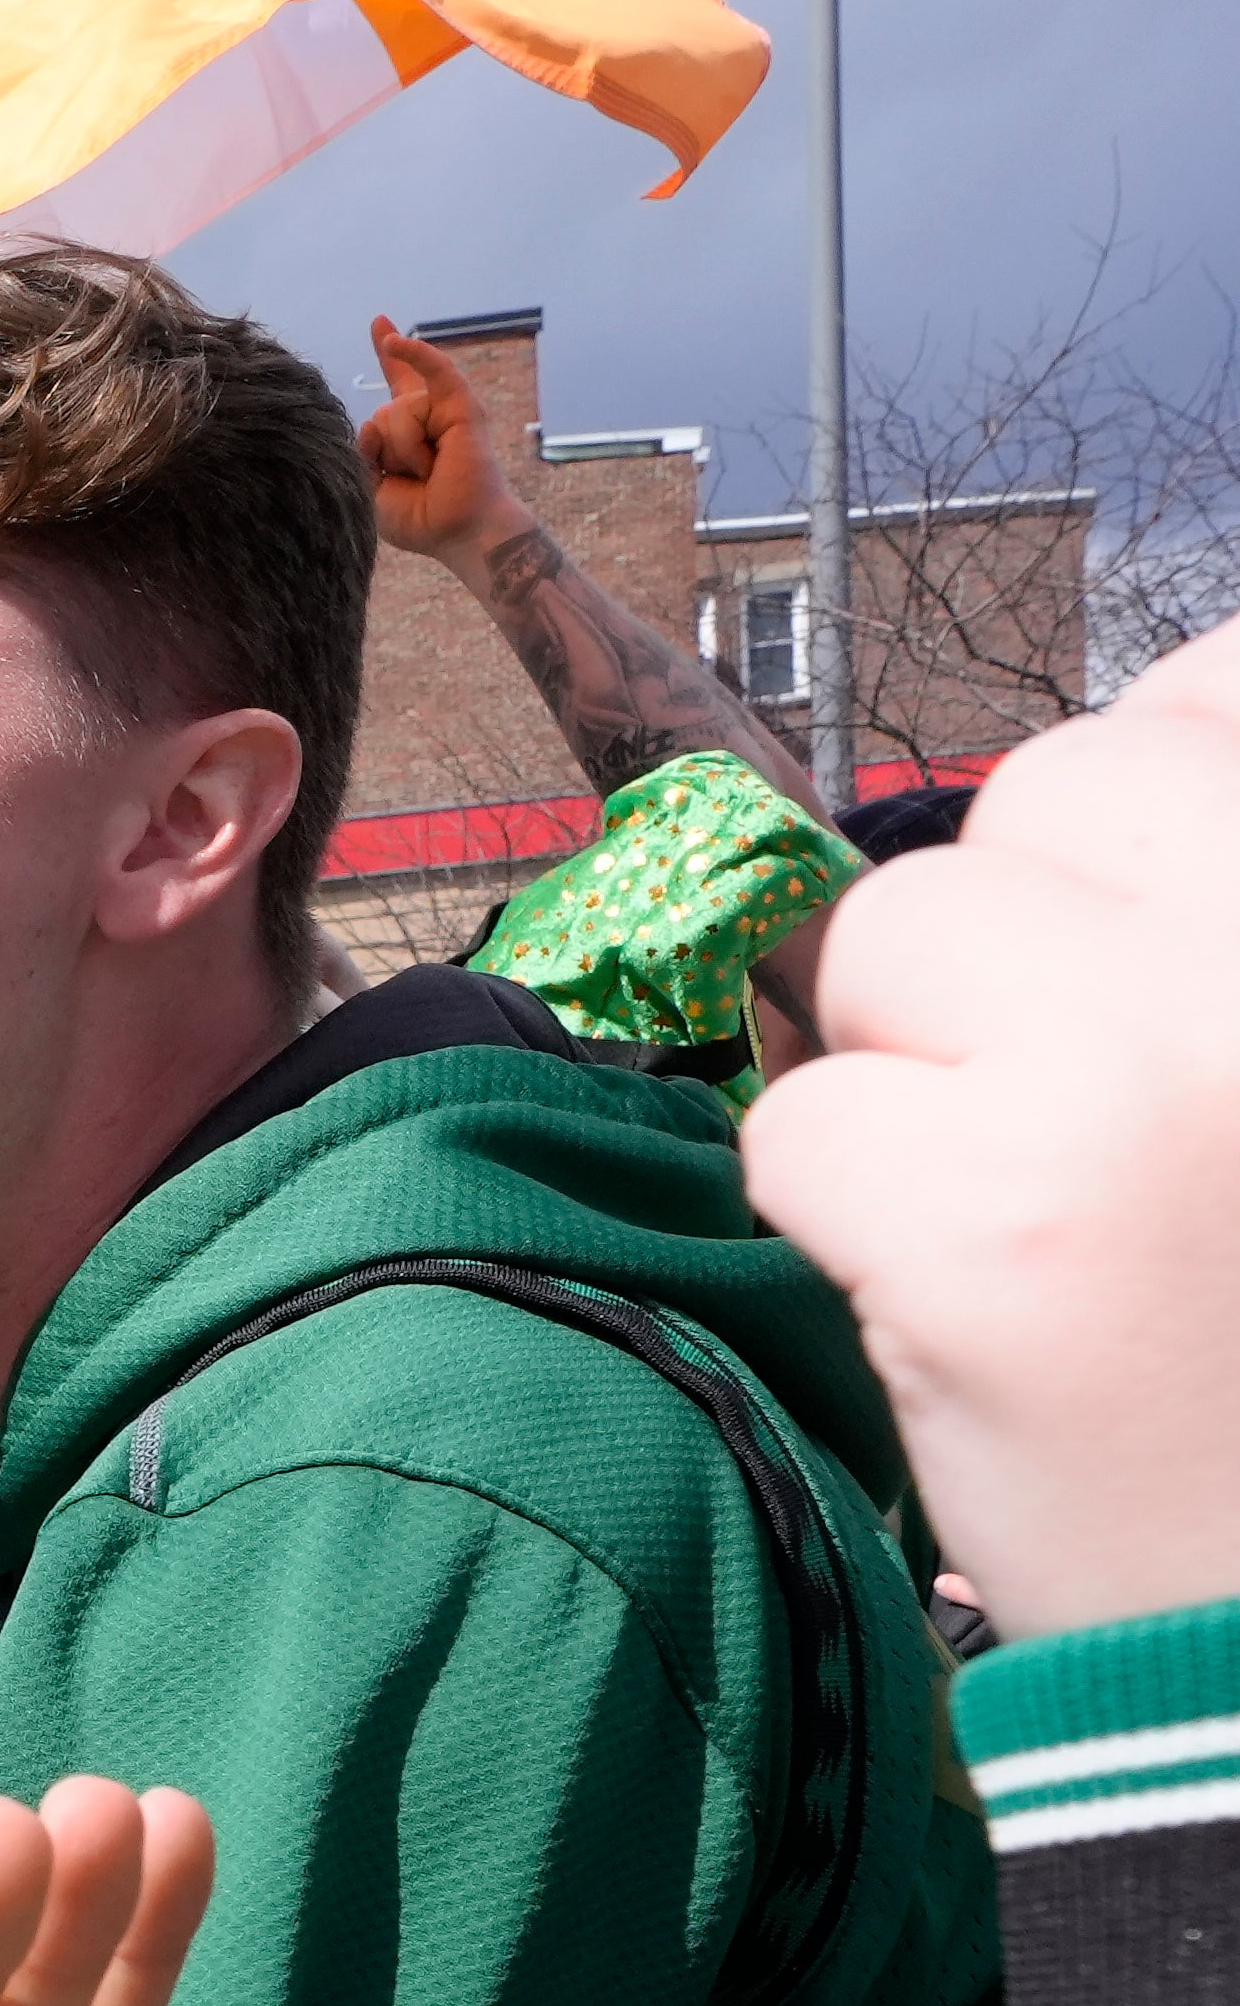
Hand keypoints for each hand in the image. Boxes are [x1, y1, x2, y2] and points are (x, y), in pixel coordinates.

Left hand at [357, 316, 523, 568]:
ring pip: (394, 411)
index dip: (390, 356)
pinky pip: (434, 369)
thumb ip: (362, 450)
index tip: (381, 324)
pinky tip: (391, 339)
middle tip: (415, 479)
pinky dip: (415, 353)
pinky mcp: (462, 406)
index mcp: (407, 433)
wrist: (458, 530)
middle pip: (380, 415)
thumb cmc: (420, 517)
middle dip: (384, 453)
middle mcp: (426, 415)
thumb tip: (373, 419)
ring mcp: (444, 410)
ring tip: (428, 471)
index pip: (397, 385)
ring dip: (402, 450)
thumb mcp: (371, 487)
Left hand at [749, 612, 1239, 1635]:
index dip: (1135, 815)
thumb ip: (1214, 915)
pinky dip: (847, 1211)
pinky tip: (979, 1304)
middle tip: (1084, 1112)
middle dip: (1012, 938)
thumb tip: (1124, 744)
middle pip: (1038, 797)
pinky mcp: (992, 1218)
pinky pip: (805, 1121)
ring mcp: (1142, 1072)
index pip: (1212, 700)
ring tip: (1049, 1213)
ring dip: (920, 1066)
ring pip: (894, 939)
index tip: (1132, 945)